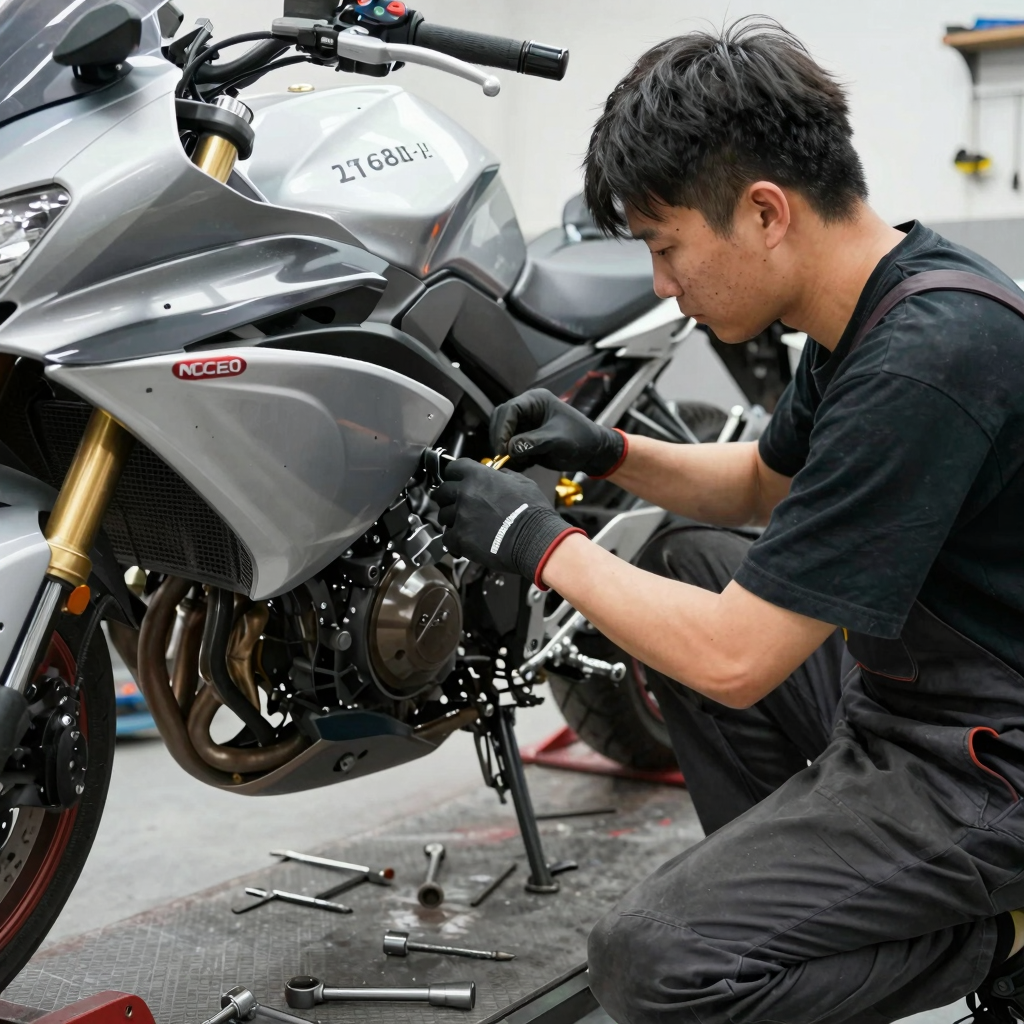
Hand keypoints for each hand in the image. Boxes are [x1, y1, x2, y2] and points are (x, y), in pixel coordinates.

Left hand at [434, 459, 583, 586]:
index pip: (453, 468)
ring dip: (451, 520)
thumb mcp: (523, 483)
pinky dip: (453, 540)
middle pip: (442, 491)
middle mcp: (465, 492)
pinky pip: (446, 537)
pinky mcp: (459, 538)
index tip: (455, 480)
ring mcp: (460, 515)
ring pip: (443, 515)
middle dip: (448, 497)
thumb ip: (503, 476)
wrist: (536, 539)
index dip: (454, 475)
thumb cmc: (533, 512)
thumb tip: (496, 475)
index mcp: (479, 476)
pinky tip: (464, 542)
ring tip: (465, 526)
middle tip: (457, 504)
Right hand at [490, 389, 626, 476]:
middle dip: (500, 438)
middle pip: (501, 420)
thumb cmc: (580, 439)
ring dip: (504, 449)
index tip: (503, 447)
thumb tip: (509, 449)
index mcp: (536, 400)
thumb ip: (533, 442)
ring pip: (503, 434)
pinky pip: (510, 447)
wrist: (592, 452)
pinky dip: (511, 457)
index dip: (503, 428)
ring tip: (515, 463)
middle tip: (502, 457)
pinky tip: (521, 465)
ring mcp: (525, 425)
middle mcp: (527, 410)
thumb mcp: (557, 440)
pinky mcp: (525, 439)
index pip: (510, 410)